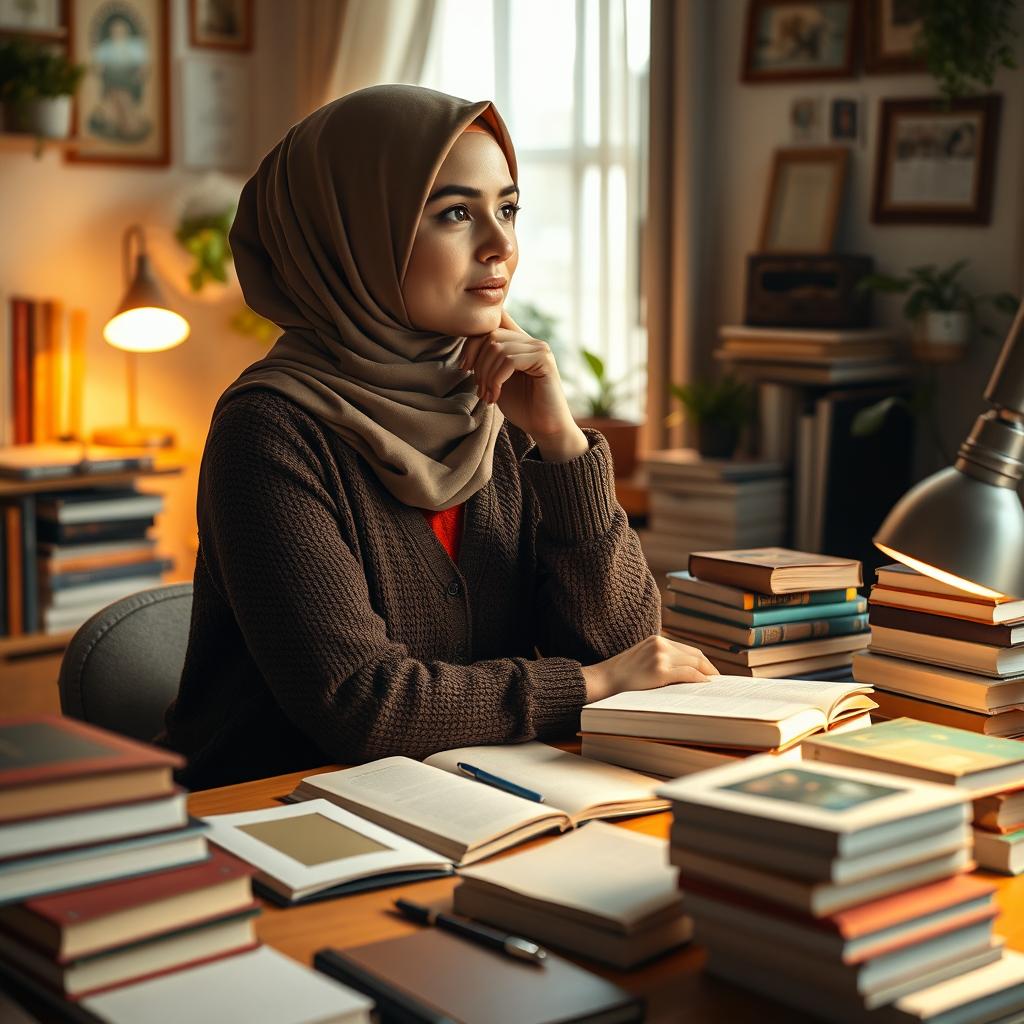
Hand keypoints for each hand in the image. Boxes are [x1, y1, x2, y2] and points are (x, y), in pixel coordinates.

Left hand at [459, 309, 586, 460]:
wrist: (544, 428)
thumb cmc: (521, 406)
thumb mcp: (496, 379)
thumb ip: (487, 359)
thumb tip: (467, 343)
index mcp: (519, 342)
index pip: (491, 324)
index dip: (471, 342)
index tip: (464, 367)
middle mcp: (530, 340)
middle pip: (490, 335)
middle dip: (477, 363)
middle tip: (479, 389)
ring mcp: (539, 348)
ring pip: (497, 348)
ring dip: (486, 375)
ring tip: (487, 395)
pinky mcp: (544, 360)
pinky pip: (509, 361)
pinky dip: (496, 380)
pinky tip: (496, 396)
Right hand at [580, 635, 718, 703]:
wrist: (603, 680)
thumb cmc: (622, 675)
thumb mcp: (642, 659)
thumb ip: (661, 659)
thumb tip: (687, 673)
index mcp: (657, 639)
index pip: (689, 649)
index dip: (703, 661)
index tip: (711, 672)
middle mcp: (660, 644)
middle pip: (695, 655)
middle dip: (709, 668)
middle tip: (717, 681)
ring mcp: (660, 656)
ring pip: (695, 663)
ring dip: (707, 674)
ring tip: (713, 685)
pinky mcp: (660, 670)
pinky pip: (688, 674)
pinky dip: (700, 679)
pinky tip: (704, 685)